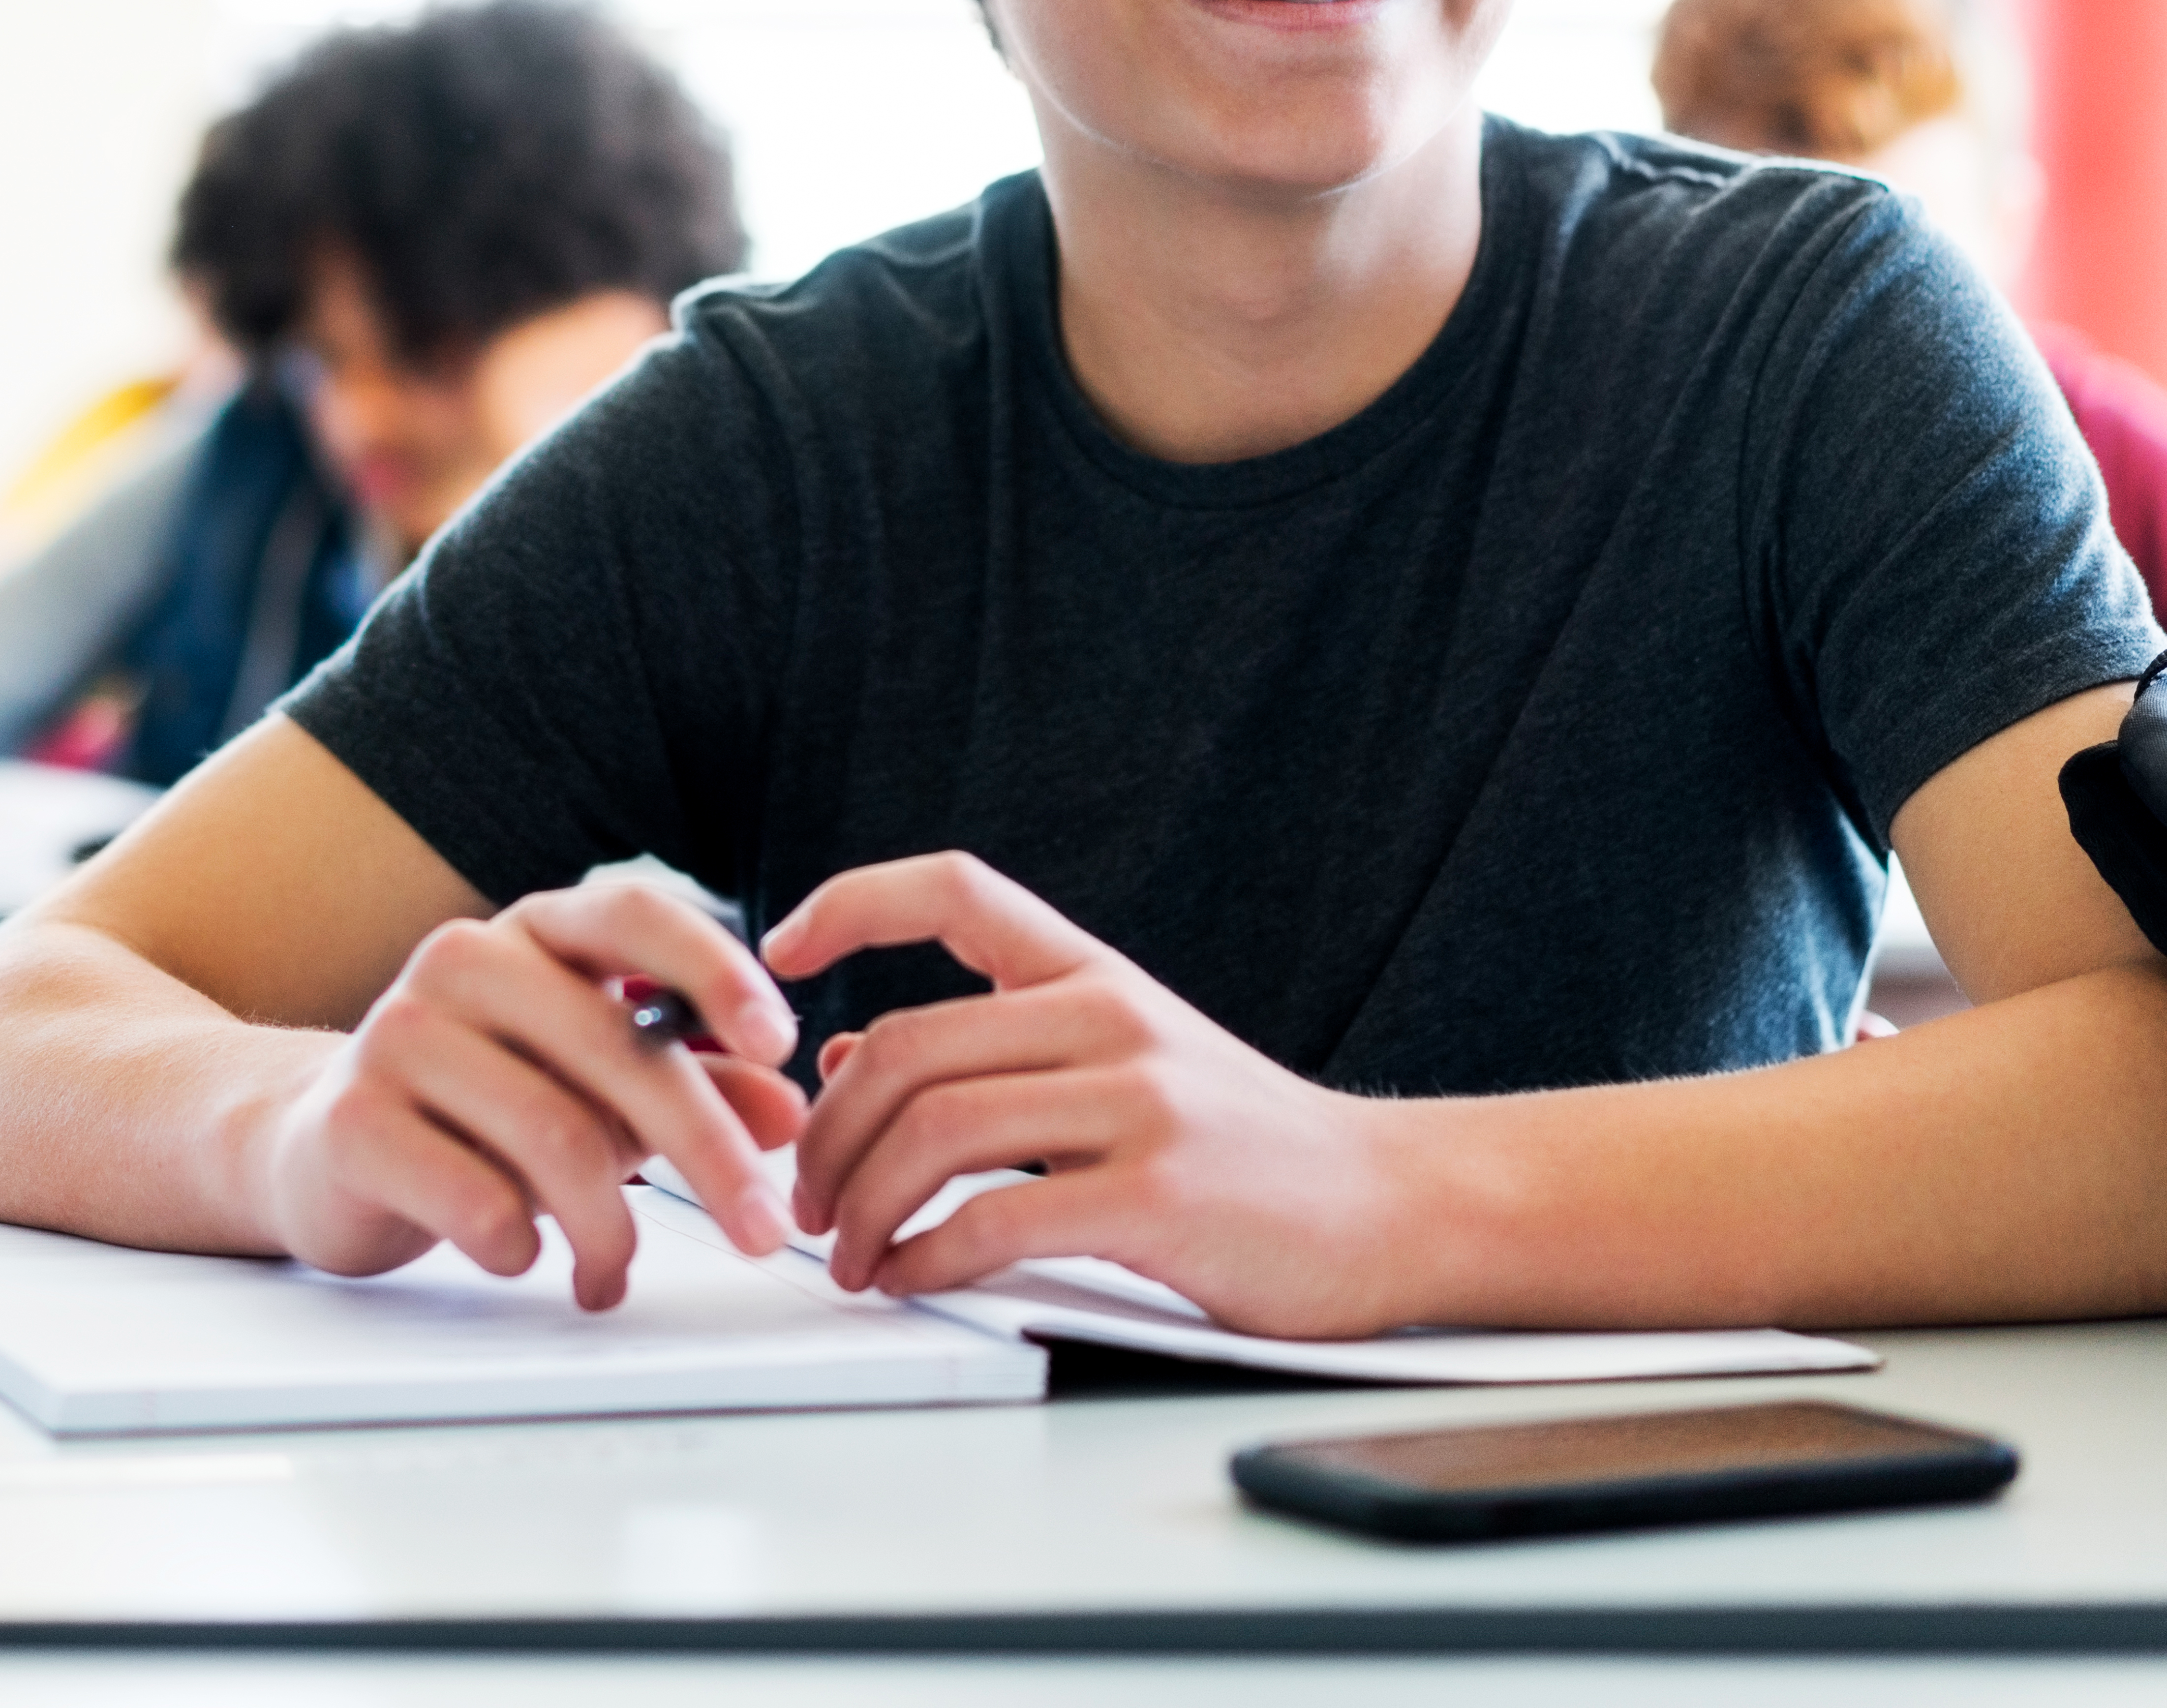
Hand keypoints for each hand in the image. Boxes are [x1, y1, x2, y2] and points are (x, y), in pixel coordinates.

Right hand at [244, 877, 810, 1309]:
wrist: (322, 1147)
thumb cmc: (480, 1108)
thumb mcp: (596, 1087)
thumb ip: (693, 1084)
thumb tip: (786, 1111)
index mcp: (533, 932)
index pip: (634, 914)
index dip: (715, 969)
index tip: (781, 1041)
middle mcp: (463, 960)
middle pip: (614, 1051)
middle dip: (707, 1152)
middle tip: (761, 1229)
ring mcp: (398, 1034)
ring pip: (555, 1138)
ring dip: (610, 1230)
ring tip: (610, 1274)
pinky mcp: (355, 1121)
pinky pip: (478, 1199)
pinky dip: (522, 1245)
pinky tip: (522, 1255)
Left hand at [765, 851, 1433, 1339]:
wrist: (1389, 1205)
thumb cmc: (1246, 1146)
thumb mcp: (1123, 1064)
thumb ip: (996, 1054)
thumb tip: (846, 1056)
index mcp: (1095, 975)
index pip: (953, 888)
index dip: (850, 901)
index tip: (778, 950)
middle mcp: (1110, 1020)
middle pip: (906, 1045)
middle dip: (825, 1131)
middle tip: (803, 1197)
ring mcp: (1137, 1104)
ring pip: (933, 1132)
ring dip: (859, 1205)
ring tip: (847, 1253)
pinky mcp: (1155, 1197)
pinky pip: (990, 1220)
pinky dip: (923, 1257)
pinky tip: (910, 1278)